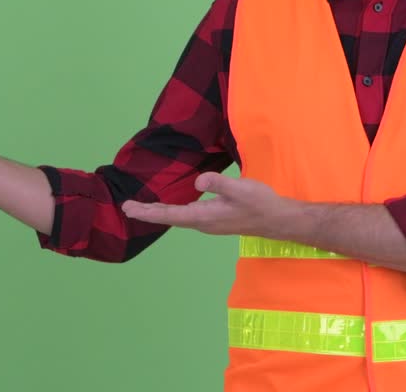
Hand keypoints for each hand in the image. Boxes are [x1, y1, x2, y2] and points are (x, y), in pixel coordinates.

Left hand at [121, 173, 296, 237]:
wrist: (279, 220)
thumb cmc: (260, 203)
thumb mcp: (241, 189)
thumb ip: (219, 184)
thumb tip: (198, 181)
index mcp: (204, 217)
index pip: (170, 214)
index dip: (148, 212)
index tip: (128, 209)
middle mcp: (203, 223)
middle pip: (170, 217)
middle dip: (148, 212)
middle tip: (126, 207)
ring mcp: (209, 223)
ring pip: (178, 217)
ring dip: (159, 212)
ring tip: (141, 207)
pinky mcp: (216, 219)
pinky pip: (186, 216)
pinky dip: (173, 211)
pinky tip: (170, 207)